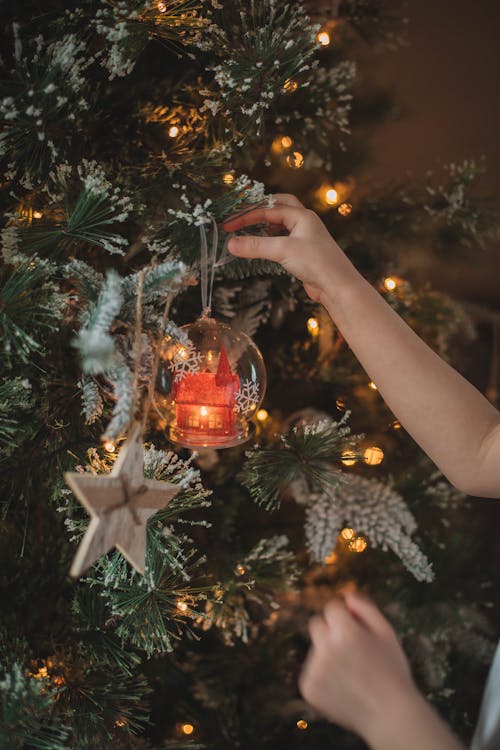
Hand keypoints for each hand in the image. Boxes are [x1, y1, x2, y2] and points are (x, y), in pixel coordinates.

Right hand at [223, 194, 353, 303]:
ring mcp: (305, 237)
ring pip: (281, 224)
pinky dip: (270, 240)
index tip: (229, 225)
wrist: (338, 286)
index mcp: (302, 215)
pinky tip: (263, 247)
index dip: (246, 216)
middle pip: (278, 208)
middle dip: (258, 211)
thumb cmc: (317, 263)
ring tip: (248, 230)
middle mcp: (305, 223)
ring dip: (264, 225)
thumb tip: (231, 244)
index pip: (268, 209)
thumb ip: (256, 245)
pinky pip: (283, 240)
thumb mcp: (283, 250)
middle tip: (240, 217)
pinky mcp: (304, 253)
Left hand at [299, 592, 416, 742]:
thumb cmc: (392, 671)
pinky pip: (311, 671)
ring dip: (327, 654)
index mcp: (344, 632)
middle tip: (351, 649)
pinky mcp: (308, 688)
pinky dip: (323, 676)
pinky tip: (343, 686)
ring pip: (315, 649)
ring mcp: (314, 670)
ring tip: (351, 673)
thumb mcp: (387, 633)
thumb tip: (347, 596)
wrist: (390, 716)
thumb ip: (366, 608)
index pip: (331, 608)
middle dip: (330, 631)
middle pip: (316, 624)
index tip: (355, 629)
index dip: (345, 617)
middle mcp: (325, 648)